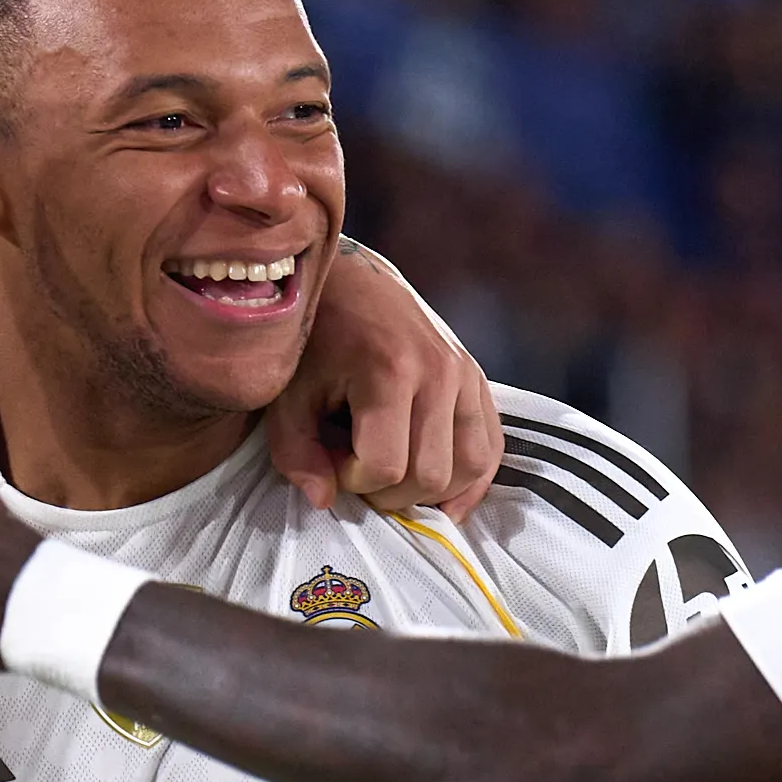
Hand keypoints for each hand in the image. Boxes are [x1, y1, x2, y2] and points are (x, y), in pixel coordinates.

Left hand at [272, 243, 505, 518]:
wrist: (351, 280)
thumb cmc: (313, 338)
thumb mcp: (288, 394)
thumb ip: (296, 452)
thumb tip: (324, 501)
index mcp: (390, 370)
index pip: (385, 466)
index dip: (353, 481)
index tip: (332, 462)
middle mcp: (439, 372)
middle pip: (430, 475)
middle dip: (389, 491)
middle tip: (360, 470)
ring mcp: (465, 374)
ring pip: (469, 467)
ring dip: (430, 491)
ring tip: (395, 478)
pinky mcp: (478, 378)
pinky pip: (493, 447)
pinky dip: (472, 481)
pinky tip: (444, 498)